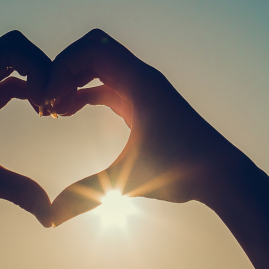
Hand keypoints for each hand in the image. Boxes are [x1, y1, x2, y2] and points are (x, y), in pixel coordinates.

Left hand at [0, 30, 52, 226]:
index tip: (47, 102)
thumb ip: (18, 192)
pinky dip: (30, 90)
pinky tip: (41, 113)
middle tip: (54, 102)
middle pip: (16, 48)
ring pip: (15, 62)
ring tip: (50, 110)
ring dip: (38, 79)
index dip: (39, 67)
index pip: (12, 48)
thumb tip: (51, 217)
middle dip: (42, 69)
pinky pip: (11, 81)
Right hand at [46, 29, 250, 224]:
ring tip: (54, 111)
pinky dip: (84, 92)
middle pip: (91, 50)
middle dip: (64, 70)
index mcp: (139, 82)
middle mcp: (140, 77)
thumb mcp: (126, 181)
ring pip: (98, 67)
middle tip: (48, 100)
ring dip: (73, 81)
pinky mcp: (141, 103)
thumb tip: (50, 219)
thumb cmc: (181, 171)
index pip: (90, 49)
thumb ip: (85, 196)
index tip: (49, 100)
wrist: (220, 174)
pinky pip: (106, 85)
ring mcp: (142, 89)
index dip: (62, 67)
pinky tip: (69, 113)